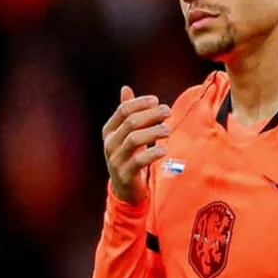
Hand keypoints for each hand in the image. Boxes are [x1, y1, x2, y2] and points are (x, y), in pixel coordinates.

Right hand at [102, 86, 171, 204]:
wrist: (125, 189)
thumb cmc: (128, 155)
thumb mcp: (125, 134)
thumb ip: (126, 113)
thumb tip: (125, 88)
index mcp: (109, 131)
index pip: (123, 110)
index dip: (140, 103)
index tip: (156, 101)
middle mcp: (110, 144)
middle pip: (130, 123)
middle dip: (151, 115)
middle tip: (168, 111)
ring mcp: (115, 160)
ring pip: (134, 140)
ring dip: (153, 132)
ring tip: (168, 130)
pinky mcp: (125, 175)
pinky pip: (138, 161)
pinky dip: (152, 153)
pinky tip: (164, 149)